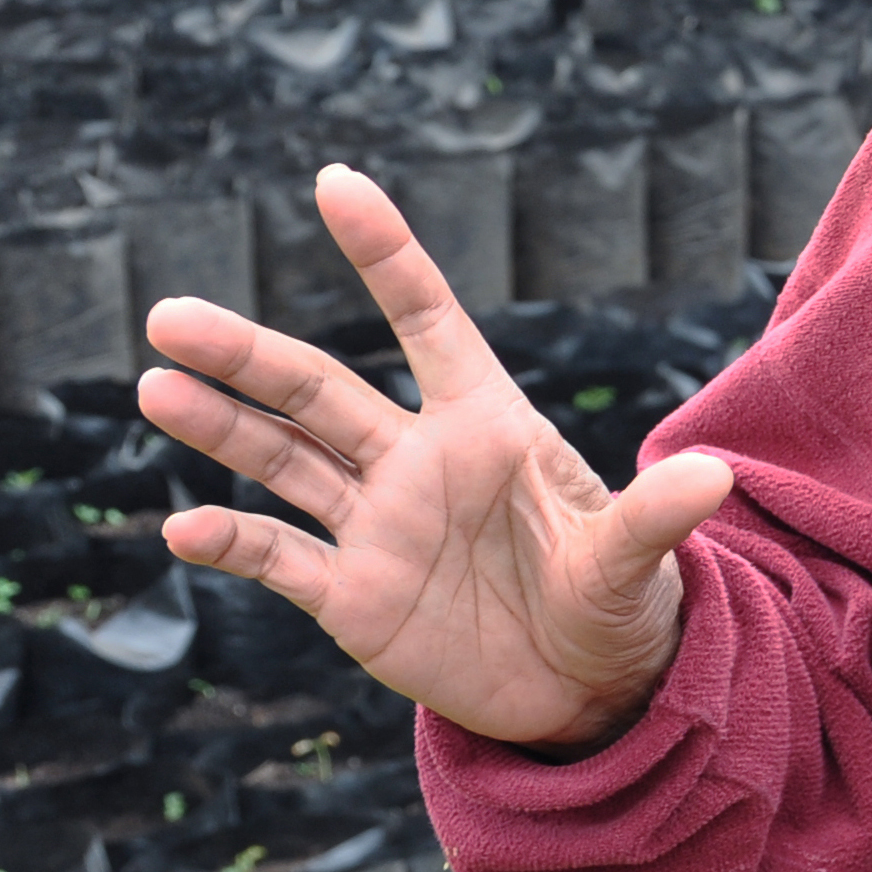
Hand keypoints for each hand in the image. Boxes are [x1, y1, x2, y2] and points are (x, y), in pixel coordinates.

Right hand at [137, 165, 736, 752]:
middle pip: (319, 388)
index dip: (385, 254)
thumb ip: (654, 519)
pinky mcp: (353, 595)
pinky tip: (179, 528)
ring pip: (283, 460)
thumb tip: (715, 476)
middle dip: (247, 352)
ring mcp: (378, 524)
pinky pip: (278, 559)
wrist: (585, 688)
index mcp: (487, 425)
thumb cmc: (616, 601)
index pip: (426, 320)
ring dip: (220, 426)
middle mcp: (418, 461)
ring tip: (155, 384)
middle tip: (169, 315)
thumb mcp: (636, 562)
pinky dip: (230, 543)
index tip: (335, 182)